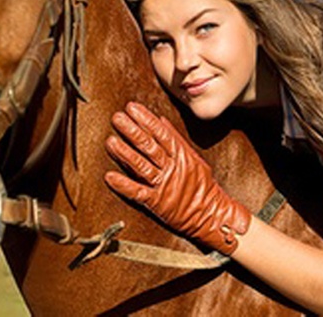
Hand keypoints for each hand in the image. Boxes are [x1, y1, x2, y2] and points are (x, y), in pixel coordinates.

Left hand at [104, 102, 250, 254]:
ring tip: (110, 141)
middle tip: (117, 118)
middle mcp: (172, 168)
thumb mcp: (194, 158)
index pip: (161, 133)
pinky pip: (138, 192)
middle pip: (149, 147)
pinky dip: (123, 184)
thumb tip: (161, 120)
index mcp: (181, 156)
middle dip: (132, 130)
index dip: (145, 119)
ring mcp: (164, 185)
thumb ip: (176, 139)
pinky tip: (110, 176)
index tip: (132, 108)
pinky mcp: (157, 203)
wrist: (212, 214)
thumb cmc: (203, 187)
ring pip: (142, 166)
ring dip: (124, 153)